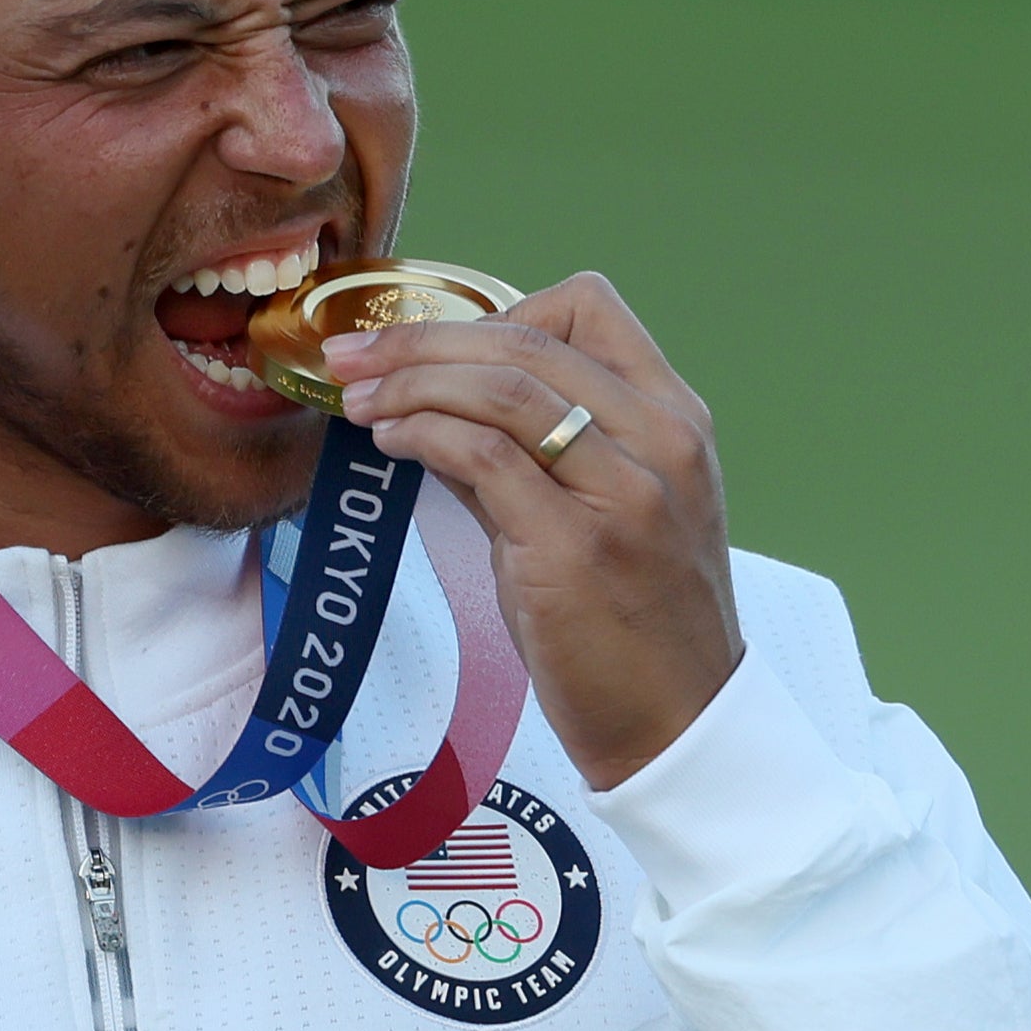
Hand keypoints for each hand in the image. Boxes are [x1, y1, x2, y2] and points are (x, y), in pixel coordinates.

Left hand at [325, 272, 743, 789]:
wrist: (680, 724)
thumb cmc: (636, 624)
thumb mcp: (607, 513)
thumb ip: (531, 453)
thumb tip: (432, 408)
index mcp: (675, 419)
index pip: (588, 306)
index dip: (497, 309)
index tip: (434, 344)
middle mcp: (660, 441)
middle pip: (527, 339)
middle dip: (420, 337)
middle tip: (350, 353)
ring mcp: (623, 492)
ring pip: (501, 388)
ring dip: (409, 381)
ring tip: (356, 398)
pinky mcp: (575, 547)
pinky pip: (481, 457)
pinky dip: (422, 434)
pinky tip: (390, 443)